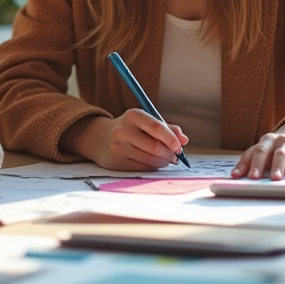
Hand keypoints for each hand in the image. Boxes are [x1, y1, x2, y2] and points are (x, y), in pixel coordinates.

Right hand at [59, 109, 187, 170]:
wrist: (100, 138)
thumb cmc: (130, 129)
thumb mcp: (144, 122)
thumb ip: (166, 128)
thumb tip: (184, 139)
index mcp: (132, 115)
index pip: (156, 127)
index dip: (171, 139)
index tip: (179, 146)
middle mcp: (123, 131)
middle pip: (155, 147)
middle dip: (170, 154)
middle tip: (175, 156)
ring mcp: (118, 147)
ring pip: (150, 160)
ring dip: (163, 162)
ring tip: (166, 160)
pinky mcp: (116, 162)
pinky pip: (142, 168)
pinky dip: (153, 167)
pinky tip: (153, 163)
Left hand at [232, 120, 284, 179]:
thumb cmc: (275, 147)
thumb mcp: (262, 150)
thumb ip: (248, 161)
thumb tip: (234, 175)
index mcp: (267, 140)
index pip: (259, 151)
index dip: (255, 164)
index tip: (252, 177)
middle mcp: (283, 140)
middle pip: (279, 153)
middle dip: (276, 165)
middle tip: (275, 178)